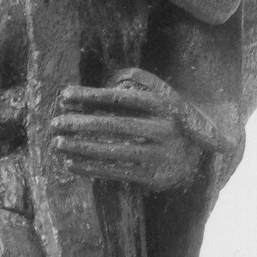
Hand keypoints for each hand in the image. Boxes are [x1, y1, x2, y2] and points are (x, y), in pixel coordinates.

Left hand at [50, 67, 225, 189]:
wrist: (202, 153)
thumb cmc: (170, 118)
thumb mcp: (164, 94)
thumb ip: (139, 80)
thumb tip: (106, 79)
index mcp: (163, 104)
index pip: (119, 98)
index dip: (90, 96)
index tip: (64, 95)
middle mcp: (162, 129)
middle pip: (113, 125)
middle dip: (79, 123)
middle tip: (54, 123)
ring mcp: (158, 154)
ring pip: (112, 150)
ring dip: (81, 147)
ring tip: (58, 143)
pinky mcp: (153, 177)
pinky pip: (115, 172)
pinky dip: (90, 168)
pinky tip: (71, 163)